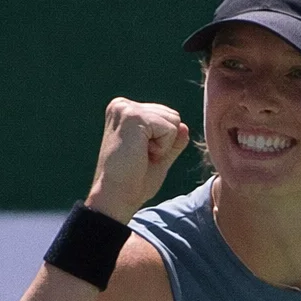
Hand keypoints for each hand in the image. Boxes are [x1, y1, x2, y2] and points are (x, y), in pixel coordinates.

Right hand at [85, 98, 189, 222]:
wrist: (116, 196)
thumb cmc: (134, 181)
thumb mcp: (159, 159)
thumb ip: (172, 142)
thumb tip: (184, 126)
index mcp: (125, 111)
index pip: (167, 117)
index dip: (164, 142)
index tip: (141, 155)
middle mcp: (123, 105)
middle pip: (173, 116)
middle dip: (166, 141)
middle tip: (142, 156)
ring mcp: (126, 108)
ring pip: (173, 121)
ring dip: (164, 145)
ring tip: (140, 155)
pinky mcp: (133, 116)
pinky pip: (171, 128)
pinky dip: (163, 147)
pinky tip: (142, 154)